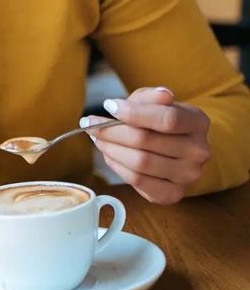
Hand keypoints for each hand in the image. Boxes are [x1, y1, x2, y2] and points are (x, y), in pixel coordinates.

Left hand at [82, 87, 211, 204]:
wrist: (172, 147)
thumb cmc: (157, 120)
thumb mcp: (152, 102)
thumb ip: (151, 97)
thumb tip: (163, 95)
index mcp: (198, 122)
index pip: (168, 119)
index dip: (133, 113)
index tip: (108, 105)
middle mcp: (199, 151)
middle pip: (147, 141)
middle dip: (111, 131)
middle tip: (89, 124)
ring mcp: (189, 175)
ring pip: (140, 162)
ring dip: (110, 149)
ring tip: (97, 138)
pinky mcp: (173, 194)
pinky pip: (138, 181)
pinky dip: (117, 166)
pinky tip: (108, 154)